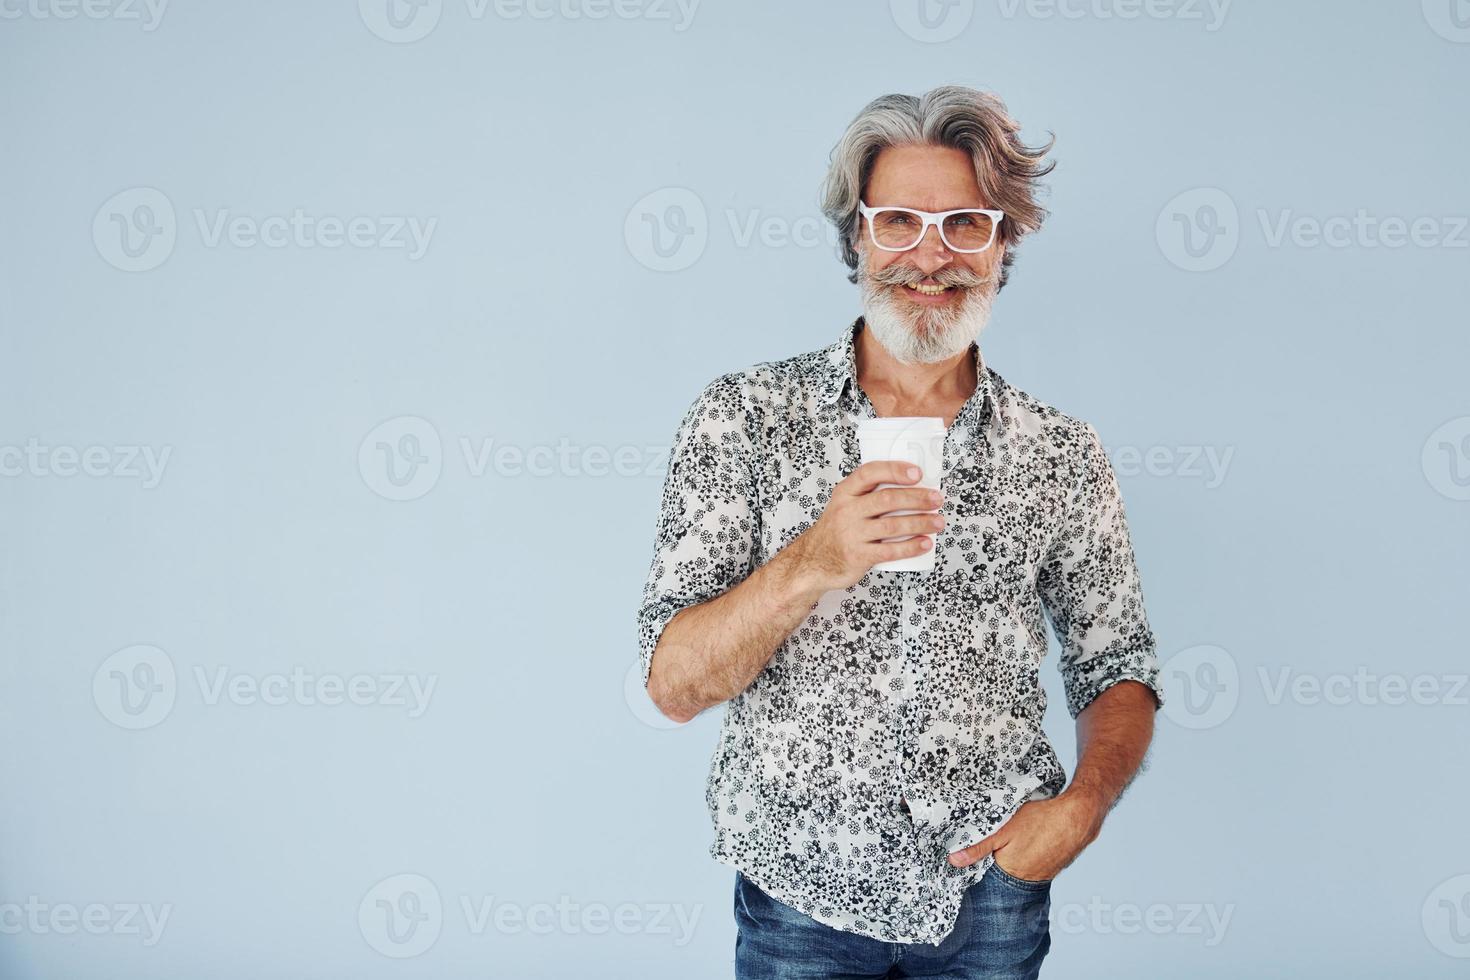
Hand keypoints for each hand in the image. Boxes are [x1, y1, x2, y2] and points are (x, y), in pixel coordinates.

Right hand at [784, 461, 943, 592]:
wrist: (814, 560)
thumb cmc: (838, 529)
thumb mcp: (845, 504)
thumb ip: (870, 494)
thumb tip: (913, 487)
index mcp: (845, 492)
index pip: (870, 473)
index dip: (895, 470)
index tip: (917, 473)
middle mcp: (846, 511)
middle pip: (887, 499)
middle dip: (917, 498)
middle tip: (937, 499)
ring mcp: (851, 534)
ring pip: (892, 525)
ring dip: (920, 523)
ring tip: (938, 522)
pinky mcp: (858, 556)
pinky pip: (890, 551)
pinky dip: (911, 547)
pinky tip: (925, 543)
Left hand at [947, 794, 1106, 881]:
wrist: (1078, 818)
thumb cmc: (1041, 821)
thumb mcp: (1004, 829)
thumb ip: (979, 847)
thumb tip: (954, 861)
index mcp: (1009, 872)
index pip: (984, 875)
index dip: (975, 865)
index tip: (965, 858)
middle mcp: (1025, 880)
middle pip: (999, 875)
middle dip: (992, 863)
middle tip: (990, 845)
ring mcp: (1040, 876)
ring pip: (1015, 871)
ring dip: (1009, 860)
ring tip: (1009, 844)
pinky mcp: (1050, 868)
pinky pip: (1031, 867)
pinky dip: (1025, 858)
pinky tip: (1025, 845)